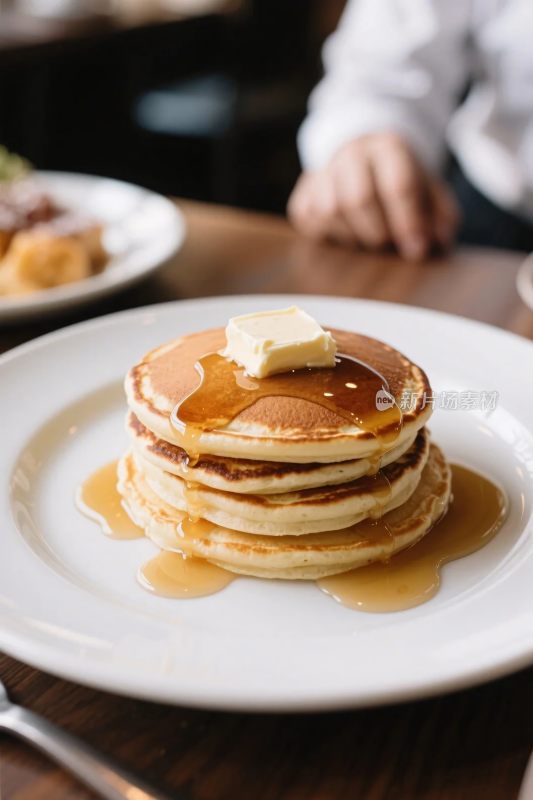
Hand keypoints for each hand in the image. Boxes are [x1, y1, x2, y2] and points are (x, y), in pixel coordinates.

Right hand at [288, 133, 459, 260]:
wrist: (363, 159)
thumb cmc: (400, 182)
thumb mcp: (429, 191)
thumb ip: (442, 215)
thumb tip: (439, 241)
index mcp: (388, 147)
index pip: (397, 185)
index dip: (408, 222)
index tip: (417, 250)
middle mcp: (351, 154)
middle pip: (358, 199)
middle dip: (378, 232)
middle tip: (388, 244)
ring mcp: (322, 174)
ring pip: (330, 211)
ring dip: (352, 235)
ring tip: (366, 237)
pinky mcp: (301, 197)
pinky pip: (310, 222)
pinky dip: (329, 235)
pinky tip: (346, 232)